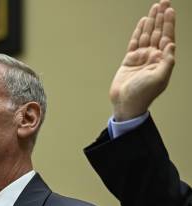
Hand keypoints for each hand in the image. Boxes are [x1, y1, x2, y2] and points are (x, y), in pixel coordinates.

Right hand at [110, 0, 174, 120]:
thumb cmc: (143, 95)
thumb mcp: (159, 79)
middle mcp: (153, 56)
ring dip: (151, 21)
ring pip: (147, 34)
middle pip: (159, 32)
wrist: (126, 103)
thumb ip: (167, 62)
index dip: (169, 23)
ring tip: (155, 8)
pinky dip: (139, 32)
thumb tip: (171, 45)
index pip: (167, 37)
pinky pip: (135, 42)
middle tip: (163, 2)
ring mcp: (141, 57)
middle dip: (161, 17)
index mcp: (162, 60)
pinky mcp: (130, 60)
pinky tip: (142, 23)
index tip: (169, 10)